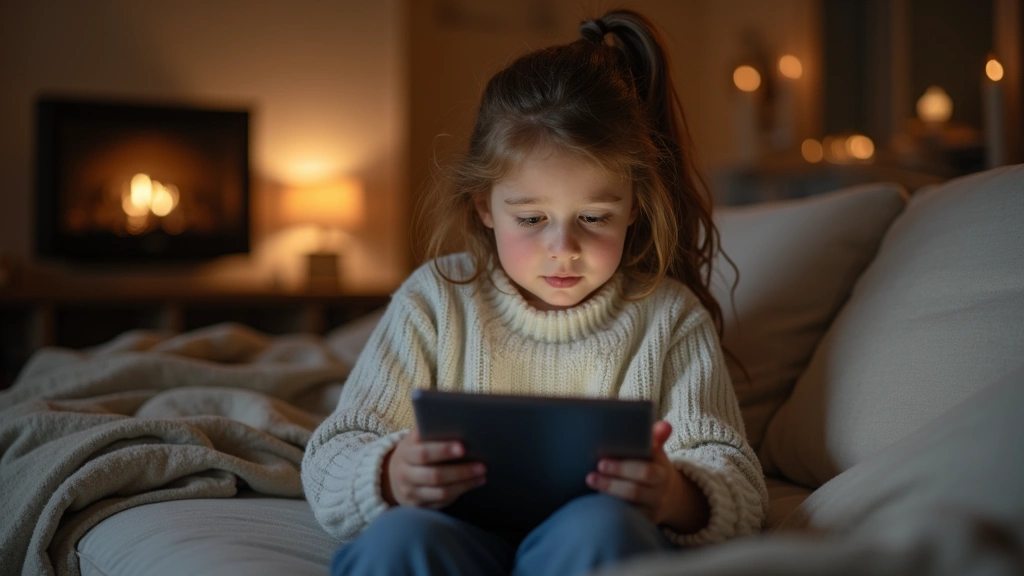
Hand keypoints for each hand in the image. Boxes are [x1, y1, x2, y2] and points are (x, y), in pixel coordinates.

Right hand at [381, 426, 486, 508]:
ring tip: (482, 474)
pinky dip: (460, 491)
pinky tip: (474, 483)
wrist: (395, 473)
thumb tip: (458, 419)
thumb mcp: (417, 437)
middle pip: (434, 475)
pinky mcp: (418, 505)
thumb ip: (431, 429)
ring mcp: (410, 491)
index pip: (424, 452)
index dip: (443, 450)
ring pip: (440, 492)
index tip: (463, 447)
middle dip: (460, 471)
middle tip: (482, 465)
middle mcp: (404, 473)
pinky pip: (441, 502)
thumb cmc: (415, 449)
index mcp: (405, 451)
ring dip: (464, 483)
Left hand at [586, 420, 709, 532]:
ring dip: (607, 496)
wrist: (666, 495)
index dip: (623, 468)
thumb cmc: (653, 465)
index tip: (601, 462)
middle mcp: (659, 495)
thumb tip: (664, 425)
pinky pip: (626, 519)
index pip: (646, 472)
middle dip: (610, 484)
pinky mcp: (642, 523)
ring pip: (628, 508)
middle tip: (590, 475)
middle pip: (634, 491)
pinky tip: (594, 502)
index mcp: (662, 474)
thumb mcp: (657, 452)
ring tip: (589, 483)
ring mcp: (650, 511)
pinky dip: (610, 510)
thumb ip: (656, 438)